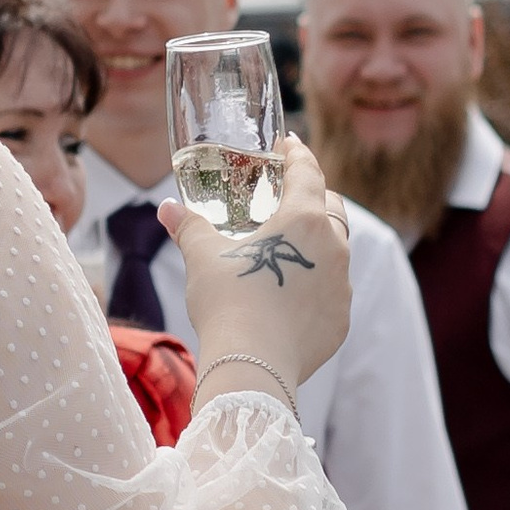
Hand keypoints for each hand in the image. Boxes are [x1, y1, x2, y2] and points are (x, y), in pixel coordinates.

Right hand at [174, 137, 351, 399]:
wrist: (252, 364)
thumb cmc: (228, 301)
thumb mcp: (203, 257)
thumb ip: (188, 226)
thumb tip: (167, 208)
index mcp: (303, 220)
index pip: (308, 172)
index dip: (297, 154)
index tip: (288, 145)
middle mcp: (333, 247)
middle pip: (332, 209)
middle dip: (315, 197)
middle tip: (289, 197)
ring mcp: (342, 286)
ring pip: (336, 252)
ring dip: (317, 244)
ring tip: (287, 250)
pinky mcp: (341, 319)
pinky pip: (333, 291)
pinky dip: (316, 285)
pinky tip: (291, 295)